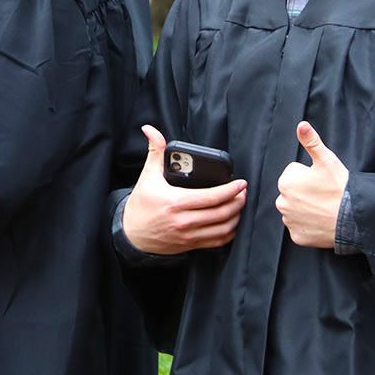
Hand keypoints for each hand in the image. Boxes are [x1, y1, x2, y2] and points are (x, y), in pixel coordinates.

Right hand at [122, 125, 246, 254]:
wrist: (131, 234)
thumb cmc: (141, 205)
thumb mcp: (148, 176)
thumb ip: (155, 151)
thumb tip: (151, 130)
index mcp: (175, 202)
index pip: (211, 197)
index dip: (231, 190)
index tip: (241, 183)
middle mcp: (184, 221)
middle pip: (221, 213)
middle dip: (238, 201)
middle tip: (243, 192)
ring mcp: (188, 235)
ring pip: (223, 229)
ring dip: (236, 217)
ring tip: (239, 204)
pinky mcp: (190, 245)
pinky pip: (217, 242)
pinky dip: (229, 232)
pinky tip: (231, 222)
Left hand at [275, 121, 348, 248]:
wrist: (353, 217)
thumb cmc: (340, 187)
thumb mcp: (326, 159)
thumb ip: (311, 141)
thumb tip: (301, 125)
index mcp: (286, 182)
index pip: (294, 174)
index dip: (309, 175)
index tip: (321, 181)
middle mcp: (282, 202)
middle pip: (293, 192)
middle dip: (305, 192)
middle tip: (323, 194)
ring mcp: (289, 221)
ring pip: (296, 210)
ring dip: (306, 208)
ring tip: (324, 207)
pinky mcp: (297, 237)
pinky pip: (300, 227)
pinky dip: (309, 225)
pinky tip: (321, 220)